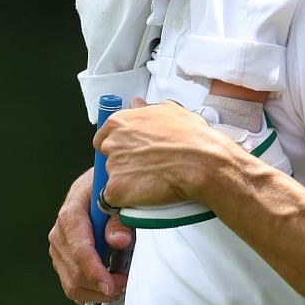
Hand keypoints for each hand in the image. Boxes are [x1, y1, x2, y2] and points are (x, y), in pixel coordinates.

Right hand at [48, 168, 133, 303]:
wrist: (96, 186)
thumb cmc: (106, 190)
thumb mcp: (118, 196)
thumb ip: (120, 218)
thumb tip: (118, 240)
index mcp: (71, 215)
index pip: (80, 250)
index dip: (96, 272)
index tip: (112, 286)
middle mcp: (59, 234)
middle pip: (75, 272)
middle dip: (102, 285)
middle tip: (126, 283)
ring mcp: (58, 248)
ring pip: (72, 284)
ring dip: (97, 292)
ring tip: (118, 284)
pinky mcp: (62, 259)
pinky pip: (72, 285)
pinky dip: (90, 292)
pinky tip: (107, 284)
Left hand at [94, 99, 243, 209]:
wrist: (202, 161)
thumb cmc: (190, 136)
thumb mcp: (168, 110)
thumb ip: (145, 108)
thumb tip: (135, 103)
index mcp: (119, 123)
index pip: (103, 138)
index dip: (118, 148)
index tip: (130, 154)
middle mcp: (112, 143)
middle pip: (107, 159)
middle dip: (123, 164)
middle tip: (145, 168)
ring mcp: (113, 167)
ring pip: (113, 179)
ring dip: (127, 183)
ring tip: (151, 182)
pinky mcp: (117, 189)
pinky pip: (113, 199)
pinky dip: (126, 200)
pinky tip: (145, 196)